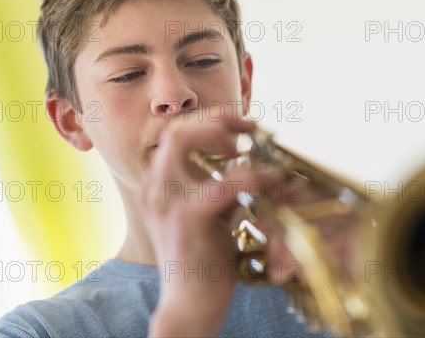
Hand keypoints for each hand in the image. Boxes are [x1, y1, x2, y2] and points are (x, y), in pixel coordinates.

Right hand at [137, 117, 276, 336]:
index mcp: (158, 186)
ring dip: (226, 137)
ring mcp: (165, 201)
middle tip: (250, 127)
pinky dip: (253, 175)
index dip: (211, 120)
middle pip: (174, 128)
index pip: (177, 133)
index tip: (244, 125)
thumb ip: (226, 186)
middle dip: (216, 118)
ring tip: (253, 149)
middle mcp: (154, 188)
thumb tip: (256, 162)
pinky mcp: (185, 218)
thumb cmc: (205, 261)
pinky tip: (271, 180)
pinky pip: (223, 182)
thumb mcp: (215, 215)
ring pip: (184, 141)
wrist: (190, 306)